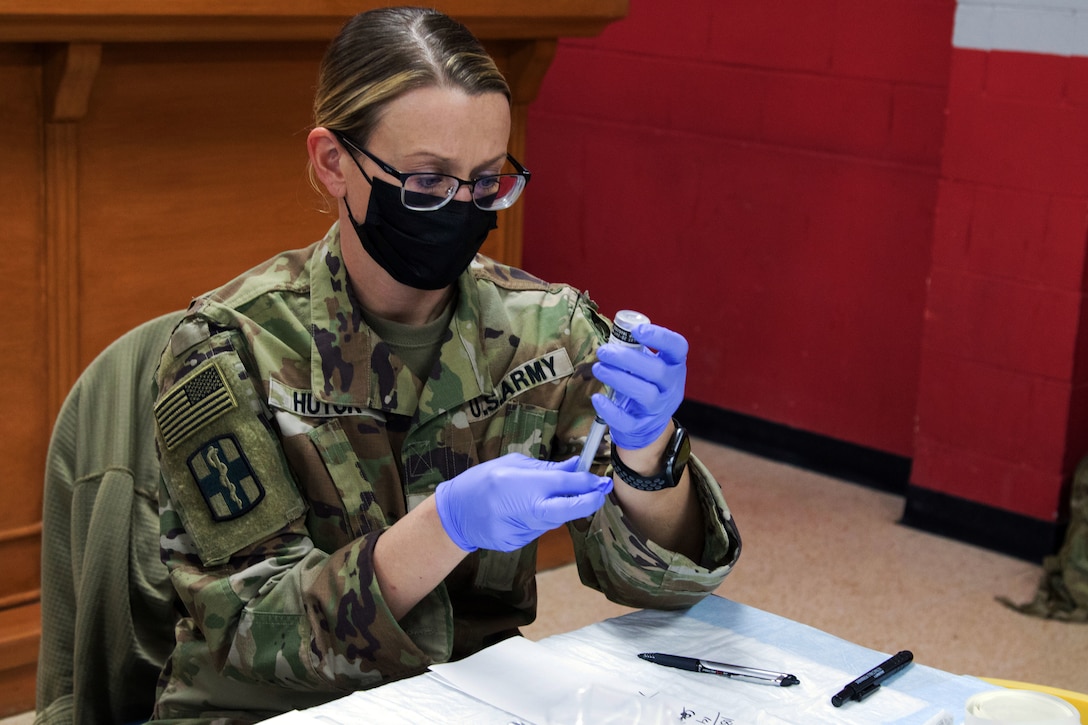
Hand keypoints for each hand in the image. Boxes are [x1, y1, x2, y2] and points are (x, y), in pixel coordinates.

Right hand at [434, 454, 612, 551]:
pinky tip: (523, 511)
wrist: (454, 512)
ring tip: (543, 496)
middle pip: (567, 509)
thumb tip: (577, 466)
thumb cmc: (482, 480)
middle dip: (588, 501)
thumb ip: (546, 468)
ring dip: (560, 508)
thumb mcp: (512, 464)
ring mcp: (518, 530)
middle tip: (600, 491)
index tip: (601, 480)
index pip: (565, 484)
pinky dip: (540, 519)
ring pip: (554, 521)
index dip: (588, 483)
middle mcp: (522, 509)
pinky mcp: (514, 543)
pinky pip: (538, 530)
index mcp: (521, 483)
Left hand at [591, 323, 687, 449]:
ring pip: (645, 394)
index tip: (636, 330)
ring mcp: (659, 408)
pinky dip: (611, 410)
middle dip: (627, 359)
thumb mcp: (649, 364)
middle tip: (604, 352)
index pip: (677, 347)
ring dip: (618, 379)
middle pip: (657, 371)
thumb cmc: (646, 384)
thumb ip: (636, 349)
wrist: (648, 424)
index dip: (660, 337)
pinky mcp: (642, 426)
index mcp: (674, 365)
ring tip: (598, 368)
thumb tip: (613, 336)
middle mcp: (671, 387)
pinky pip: (628, 420)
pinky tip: (597, 398)